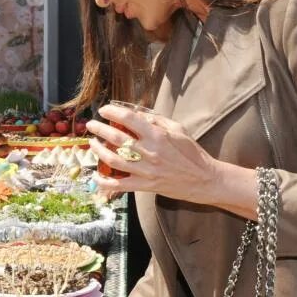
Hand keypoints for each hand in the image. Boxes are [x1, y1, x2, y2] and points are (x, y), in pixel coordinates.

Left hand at [88, 105, 218, 202]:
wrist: (204, 180)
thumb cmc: (192, 153)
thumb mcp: (179, 130)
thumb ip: (157, 121)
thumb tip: (137, 113)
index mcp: (158, 135)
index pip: (129, 119)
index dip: (113, 113)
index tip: (104, 110)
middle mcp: (150, 152)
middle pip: (116, 138)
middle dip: (100, 129)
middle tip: (91, 125)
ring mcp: (146, 170)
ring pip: (113, 160)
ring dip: (99, 151)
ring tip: (93, 144)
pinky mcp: (145, 186)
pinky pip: (119, 185)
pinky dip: (104, 182)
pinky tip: (96, 175)